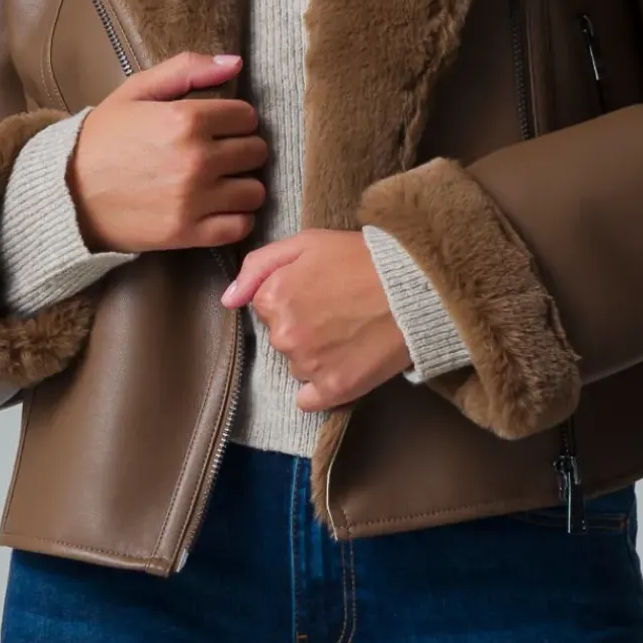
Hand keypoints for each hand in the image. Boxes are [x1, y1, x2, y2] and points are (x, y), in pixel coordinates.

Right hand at [66, 52, 266, 252]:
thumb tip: (236, 62)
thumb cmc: (103, 138)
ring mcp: (195, 200)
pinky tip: (219, 209)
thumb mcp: (137, 90)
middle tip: (221, 155)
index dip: (236, 120)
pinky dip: (237, 218)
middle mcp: (197, 159)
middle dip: (242, 150)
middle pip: (256, 152)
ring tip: (222, 183)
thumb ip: (187, 69)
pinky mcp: (188, 233)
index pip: (247, 117)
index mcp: (186, 119)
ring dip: (243, 185)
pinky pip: (241, 225)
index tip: (221, 127)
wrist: (67, 193)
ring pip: (255, 191)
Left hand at [220, 229, 411, 411]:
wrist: (414, 286)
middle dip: (302, 324)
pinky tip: (344, 364)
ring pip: (297, 365)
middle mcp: (283, 336)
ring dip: (314, 353)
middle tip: (339, 308)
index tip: (320, 289)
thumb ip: (258, 266)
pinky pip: (310, 399)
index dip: (293, 295)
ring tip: (350, 330)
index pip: (266, 306)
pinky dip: (322, 386)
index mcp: (272, 298)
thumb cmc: (361, 258)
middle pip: (280, 337)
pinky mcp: (334, 390)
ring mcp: (308, 366)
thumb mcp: (306, 243)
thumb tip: (228, 299)